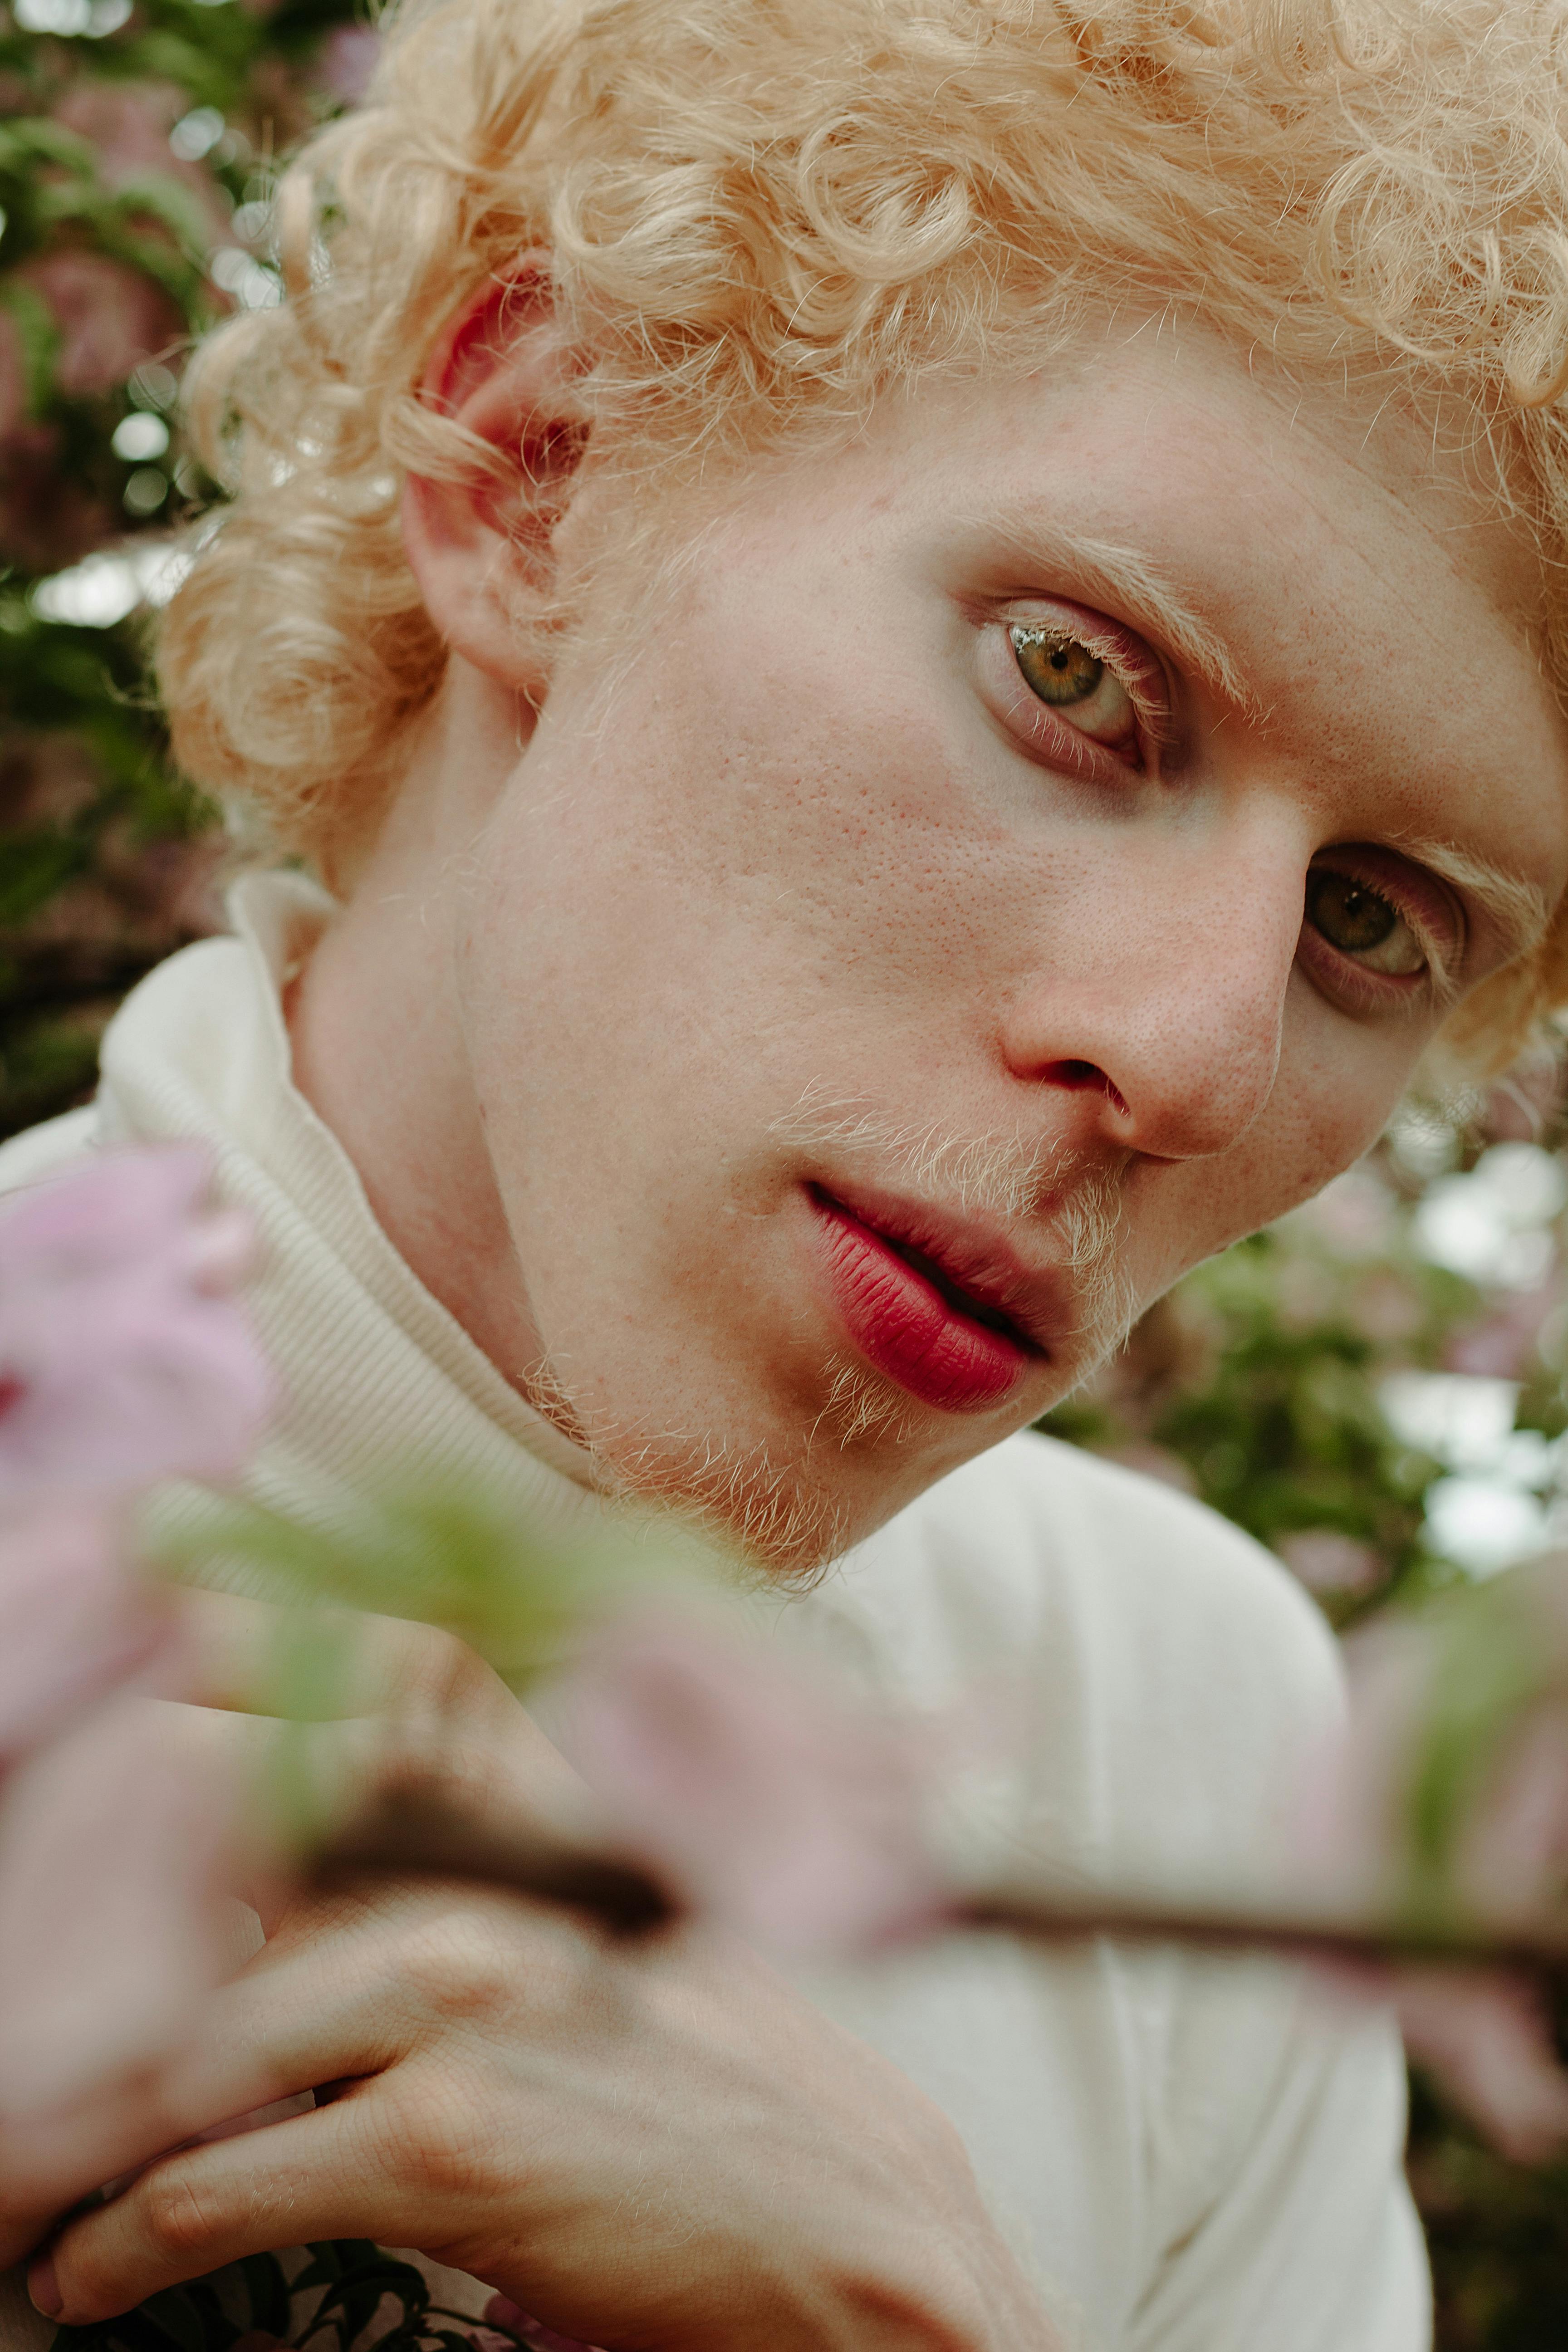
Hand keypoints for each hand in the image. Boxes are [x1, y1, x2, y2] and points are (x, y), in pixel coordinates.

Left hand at [15, 1599, 1057, 2351]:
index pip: (299, 1694)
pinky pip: (213, 2180)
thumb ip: (462, 1831)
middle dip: (71, 1945)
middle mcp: (472, 1859)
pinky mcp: (446, 2137)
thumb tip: (293, 1799)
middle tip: (20, 2017)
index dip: (168, 1691)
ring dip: (63, 2121)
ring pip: (173, 2029)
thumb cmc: (701, 2059)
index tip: (70, 1731)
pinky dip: (122, 2237)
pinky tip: (81, 2270)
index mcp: (506, 1792)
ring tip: (20, 2165)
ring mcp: (455, 1991)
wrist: (841, 2217)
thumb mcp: (597, 1900)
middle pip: (197, 1849)